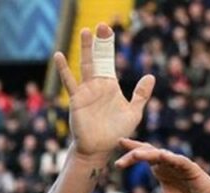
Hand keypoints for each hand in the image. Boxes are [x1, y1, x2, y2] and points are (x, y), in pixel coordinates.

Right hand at [54, 24, 154, 159]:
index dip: (109, 44)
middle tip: (102, 25)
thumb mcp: (133, 113)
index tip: (109, 29)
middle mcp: (96, 84)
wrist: (99, 149)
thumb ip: (141, 95)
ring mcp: (86, 91)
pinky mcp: (77, 100)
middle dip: (100, 42)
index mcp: (109, 85)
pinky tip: (59, 56)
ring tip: (86, 32)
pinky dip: (64, 70)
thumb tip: (150, 76)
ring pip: (85, 65)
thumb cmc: (116, 132)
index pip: (109, 59)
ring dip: (86, 49)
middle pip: (98, 58)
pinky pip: (70, 82)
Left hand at [115, 139, 209, 192]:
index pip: (144, 155)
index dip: (131, 150)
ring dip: (148, 154)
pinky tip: (162, 156)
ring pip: (162, 154)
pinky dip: (171, 158)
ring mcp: (180, 164)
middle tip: (119, 162)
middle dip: (133, 154)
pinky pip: (180, 161)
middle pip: (148, 152)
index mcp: (161, 169)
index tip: (117, 144)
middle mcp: (168, 163)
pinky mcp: (191, 168)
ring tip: (135, 155)